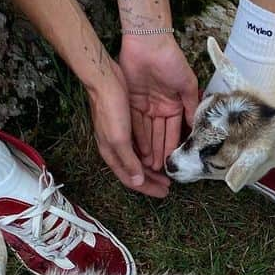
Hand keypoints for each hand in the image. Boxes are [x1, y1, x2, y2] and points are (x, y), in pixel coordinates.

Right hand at [85, 61, 170, 197]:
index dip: (148, 188)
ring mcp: (120, 136)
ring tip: (167, 169)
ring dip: (153, 165)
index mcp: (111, 154)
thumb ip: (128, 160)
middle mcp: (115, 148)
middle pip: (135, 171)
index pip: (131, 179)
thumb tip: (138, 181)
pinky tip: (160, 149)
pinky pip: (142, 143)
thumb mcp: (119, 138)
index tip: (165, 192)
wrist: (105, 81)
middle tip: (169, 185)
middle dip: (152, 179)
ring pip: (139, 157)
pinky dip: (151, 150)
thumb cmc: (110, 110)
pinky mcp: (127, 124)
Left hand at [117, 33, 200, 182]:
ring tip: (150, 167)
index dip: (174, 146)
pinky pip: (135, 124)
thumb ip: (191, 106)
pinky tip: (139, 152)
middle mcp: (159, 108)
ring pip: (147, 133)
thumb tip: (197, 126)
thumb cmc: (171, 61)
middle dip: (160, 152)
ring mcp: (145, 106)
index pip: (175, 131)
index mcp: (174, 104)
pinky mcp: (131, 102)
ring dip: (148, 149)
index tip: (175, 163)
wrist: (149, 43)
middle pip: (159, 135)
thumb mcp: (187, 85)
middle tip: (161, 171)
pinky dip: (137, 138)